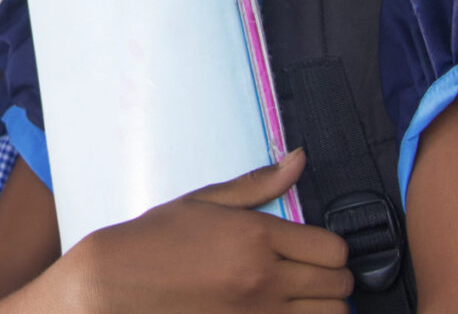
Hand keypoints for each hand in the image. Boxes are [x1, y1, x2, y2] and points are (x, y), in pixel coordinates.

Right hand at [59, 149, 353, 312]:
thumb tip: (299, 160)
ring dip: (325, 304)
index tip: (315, 248)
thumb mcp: (205, 201)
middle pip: (339, 285)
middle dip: (334, 277)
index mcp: (256, 236)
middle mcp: (264, 278)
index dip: (331, 248)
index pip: (333, 248)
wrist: (118, 282)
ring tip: (303, 295)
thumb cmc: (157, 238)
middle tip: (312, 272)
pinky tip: (286, 310)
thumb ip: (259, 184)